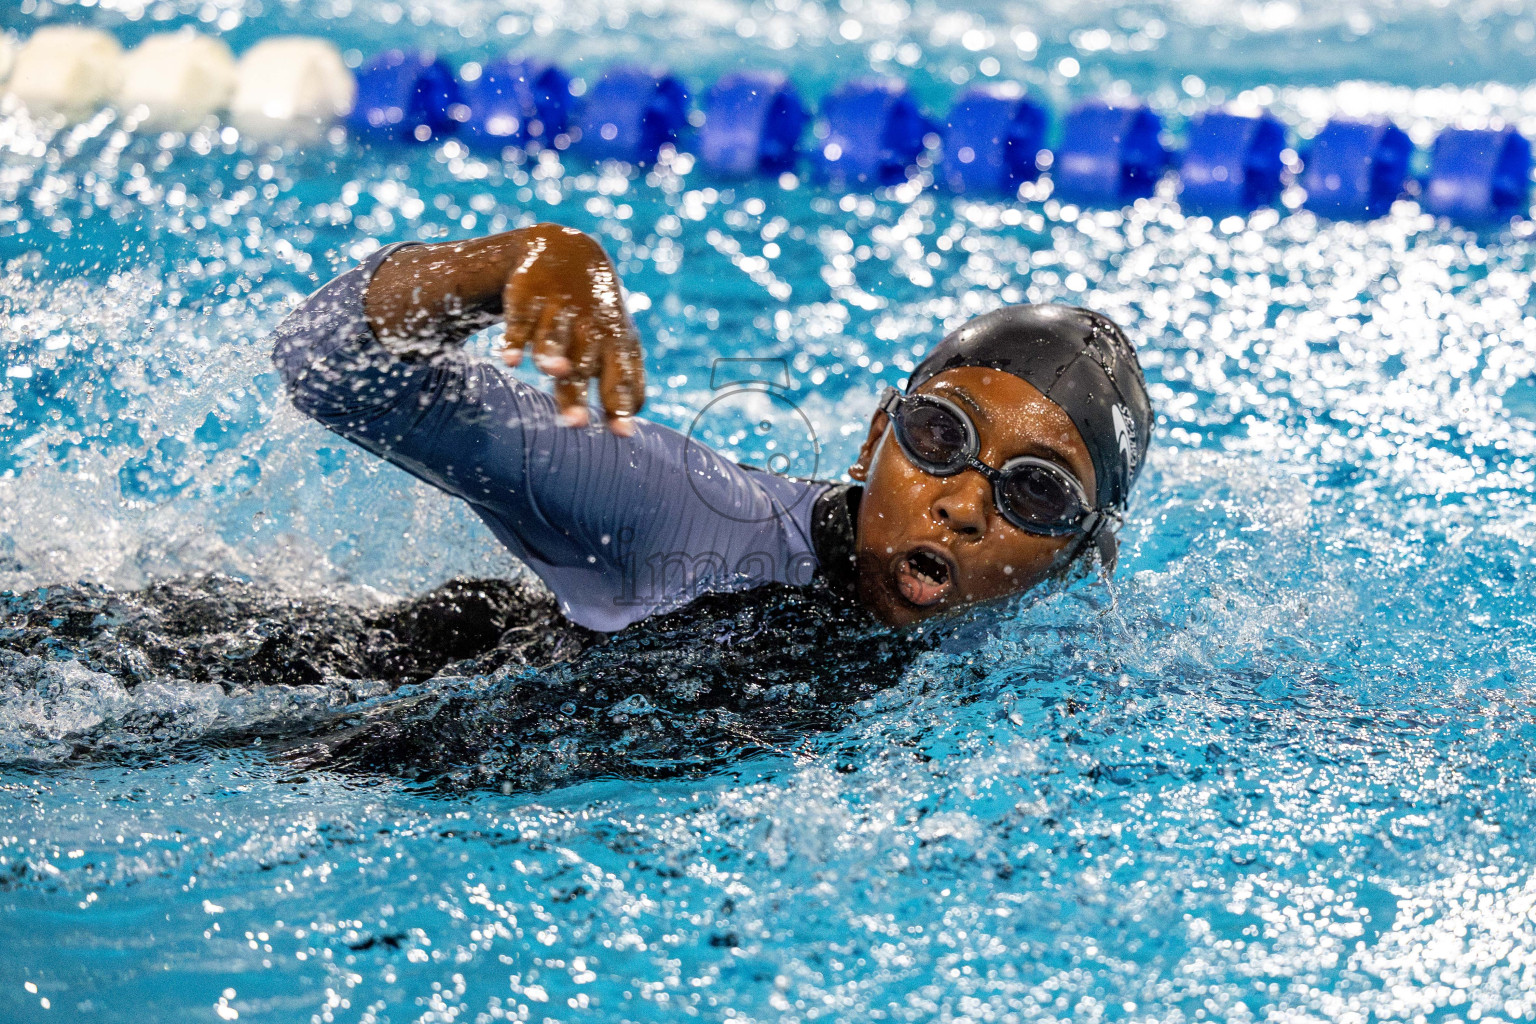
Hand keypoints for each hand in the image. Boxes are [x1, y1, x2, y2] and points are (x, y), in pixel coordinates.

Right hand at [499, 223, 645, 434]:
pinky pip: (521, 322)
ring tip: (554, 373)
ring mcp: (559, 310)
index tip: (622, 434)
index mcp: (616, 342)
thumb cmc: (596, 316)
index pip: (622, 377)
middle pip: (584, 365)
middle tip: (577, 424)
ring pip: (555, 339)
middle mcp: (589, 327)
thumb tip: (627, 433)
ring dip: (553, 356)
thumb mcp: (617, 342)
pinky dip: (516, 340)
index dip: (621, 405)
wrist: (567, 252)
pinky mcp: (528, 298)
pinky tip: (512, 361)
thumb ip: (621, 385)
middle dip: (579, 393)